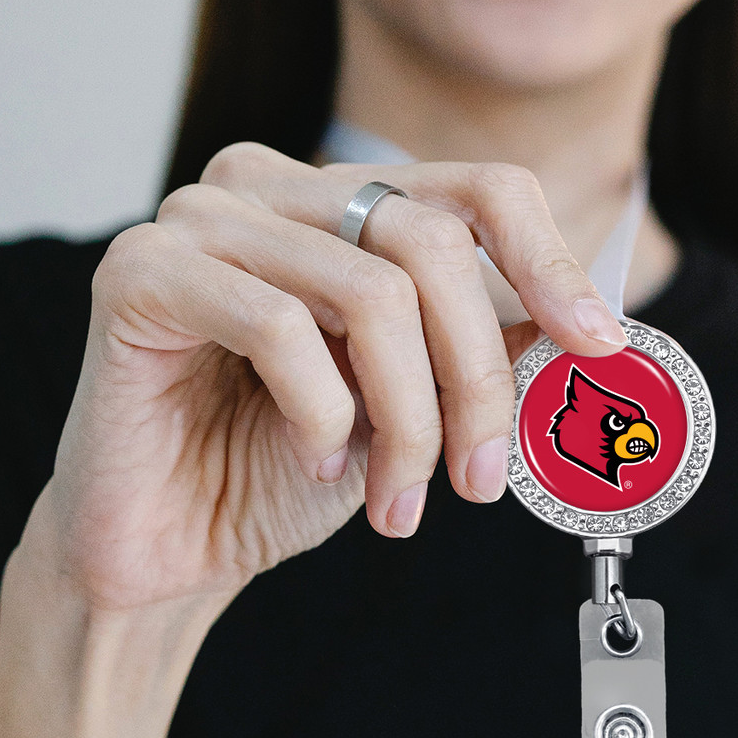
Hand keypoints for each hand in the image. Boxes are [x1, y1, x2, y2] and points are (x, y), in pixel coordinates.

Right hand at [29, 142, 625, 611]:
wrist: (170, 550)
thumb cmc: (284, 470)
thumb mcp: (413, 406)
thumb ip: (483, 349)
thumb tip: (583, 326)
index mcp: (338, 204)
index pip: (478, 190)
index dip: (549, 262)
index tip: (598, 344)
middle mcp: (269, 187)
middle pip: (430, 245)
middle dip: (476, 380)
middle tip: (480, 479)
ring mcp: (199, 219)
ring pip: (370, 293)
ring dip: (408, 420)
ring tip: (399, 498)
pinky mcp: (139, 272)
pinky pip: (279, 327)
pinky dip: (322, 414)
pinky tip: (313, 461)